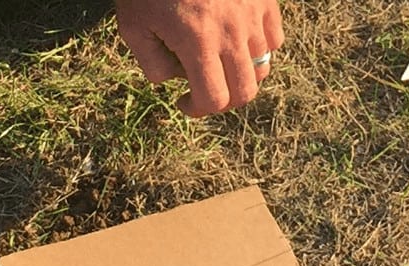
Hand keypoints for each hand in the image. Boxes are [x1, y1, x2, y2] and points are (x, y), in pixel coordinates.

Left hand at [114, 0, 284, 116]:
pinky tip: (238, 42)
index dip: (197, 110)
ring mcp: (252, 13)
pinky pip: (274, 38)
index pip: (214, 100)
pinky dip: (259, 49)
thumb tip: (175, 80)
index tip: (184, 102)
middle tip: (205, 91)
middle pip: (244, 92)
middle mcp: (231, 31)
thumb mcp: (133, 26)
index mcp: (197, 41)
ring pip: (262, 67)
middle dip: (223, 100)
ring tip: (220, 65)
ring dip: (240, 75)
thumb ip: (152, 64)